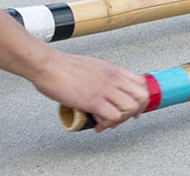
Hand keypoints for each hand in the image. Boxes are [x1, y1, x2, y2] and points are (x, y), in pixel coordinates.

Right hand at [32, 51, 146, 132]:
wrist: (48, 65)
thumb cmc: (63, 67)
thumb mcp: (92, 67)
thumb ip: (102, 78)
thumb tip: (105, 93)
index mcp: (112, 69)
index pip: (141, 83)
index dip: (140, 100)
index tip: (133, 109)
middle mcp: (112, 78)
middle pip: (141, 96)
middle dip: (135, 111)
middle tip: (122, 118)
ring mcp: (105, 89)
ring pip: (131, 108)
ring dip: (120, 119)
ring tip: (106, 122)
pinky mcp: (93, 100)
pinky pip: (113, 117)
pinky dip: (107, 124)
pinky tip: (96, 123)